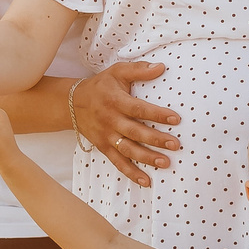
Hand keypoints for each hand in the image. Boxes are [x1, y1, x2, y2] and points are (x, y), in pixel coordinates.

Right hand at [75, 61, 181, 184]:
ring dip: (146, 158)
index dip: (157, 114)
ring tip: (165, 163)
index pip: (139, 109)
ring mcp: (107, 136)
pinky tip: (146, 181)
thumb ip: (139, 70)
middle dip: (156, 139)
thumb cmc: (101, 86)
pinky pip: (118, 162)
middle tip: (175, 145)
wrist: (72, 103)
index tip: (176, 119)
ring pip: (128, 150)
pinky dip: (131, 173)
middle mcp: (111, 120)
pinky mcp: (104, 147)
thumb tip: (161, 67)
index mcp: (115, 101)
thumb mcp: (117, 72)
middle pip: (135, 132)